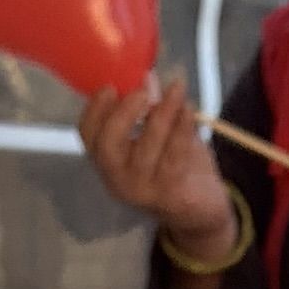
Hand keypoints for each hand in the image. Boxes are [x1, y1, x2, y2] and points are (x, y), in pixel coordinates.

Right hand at [77, 72, 239, 258]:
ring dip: (162, 113)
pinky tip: (189, 109)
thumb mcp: (155, 136)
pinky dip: (183, 128)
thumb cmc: (173, 166)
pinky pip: (175, 156)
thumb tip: (147, 76)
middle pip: (107, 146)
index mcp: (107, 161)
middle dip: (123, 113)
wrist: (201, 211)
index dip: (95, 109)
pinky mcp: (170, 193)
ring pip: (146, 148)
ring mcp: (143, 190)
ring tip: (176, 88)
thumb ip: (148, 111)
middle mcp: (118, 179)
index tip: (111, 85)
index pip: (87, 135)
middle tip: (142, 89)